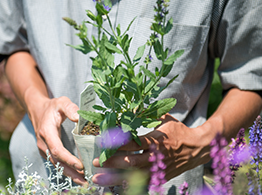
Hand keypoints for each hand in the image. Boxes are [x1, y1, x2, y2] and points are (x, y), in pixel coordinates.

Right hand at [29, 96, 87, 185]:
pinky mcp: (46, 151)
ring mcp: (43, 149)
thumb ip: (70, 108)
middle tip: (86, 181)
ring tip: (84, 182)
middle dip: (71, 172)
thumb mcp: (62, 102)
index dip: (68, 159)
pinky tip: (77, 175)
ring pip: (56, 164)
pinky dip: (66, 170)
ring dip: (69, 174)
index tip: (81, 166)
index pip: (57, 149)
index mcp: (47, 132)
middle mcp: (43, 143)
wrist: (37, 110)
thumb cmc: (52, 106)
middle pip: (57, 161)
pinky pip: (56, 162)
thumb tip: (79, 118)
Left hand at [92, 114, 210, 185]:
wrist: (198, 148)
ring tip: (98, 180)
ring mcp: (157, 169)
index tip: (104, 142)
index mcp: (157, 140)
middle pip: (131, 161)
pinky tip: (115, 187)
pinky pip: (142, 183)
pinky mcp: (159, 177)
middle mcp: (156, 157)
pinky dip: (128, 185)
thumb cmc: (179, 131)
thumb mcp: (165, 119)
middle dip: (112, 162)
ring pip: (133, 176)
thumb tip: (132, 108)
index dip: (118, 144)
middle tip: (96, 162)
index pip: (134, 143)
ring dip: (114, 178)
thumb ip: (149, 115)